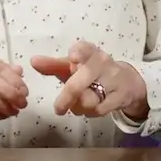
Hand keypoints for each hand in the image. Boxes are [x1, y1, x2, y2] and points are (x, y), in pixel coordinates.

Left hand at [30, 41, 148, 119]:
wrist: (127, 82)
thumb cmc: (93, 72)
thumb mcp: (73, 66)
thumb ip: (52, 65)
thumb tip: (33, 61)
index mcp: (90, 52)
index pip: (85, 48)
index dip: (79, 52)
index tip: (72, 58)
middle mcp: (102, 62)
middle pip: (82, 81)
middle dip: (67, 97)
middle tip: (58, 109)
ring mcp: (113, 79)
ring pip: (89, 99)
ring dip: (78, 107)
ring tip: (76, 106)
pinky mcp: (120, 95)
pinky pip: (99, 109)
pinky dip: (89, 113)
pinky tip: (89, 109)